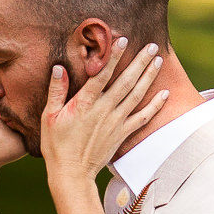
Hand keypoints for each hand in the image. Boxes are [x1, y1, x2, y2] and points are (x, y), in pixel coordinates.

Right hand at [40, 39, 168, 182]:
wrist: (72, 173)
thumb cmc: (57, 145)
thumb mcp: (49, 116)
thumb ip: (56, 91)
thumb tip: (59, 67)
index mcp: (84, 103)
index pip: (102, 74)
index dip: (113, 56)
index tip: (123, 39)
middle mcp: (104, 110)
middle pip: (126, 81)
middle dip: (140, 61)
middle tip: (152, 45)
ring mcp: (116, 122)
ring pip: (137, 95)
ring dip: (149, 76)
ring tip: (159, 60)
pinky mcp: (122, 134)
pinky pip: (143, 117)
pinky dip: (155, 105)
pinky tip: (164, 93)